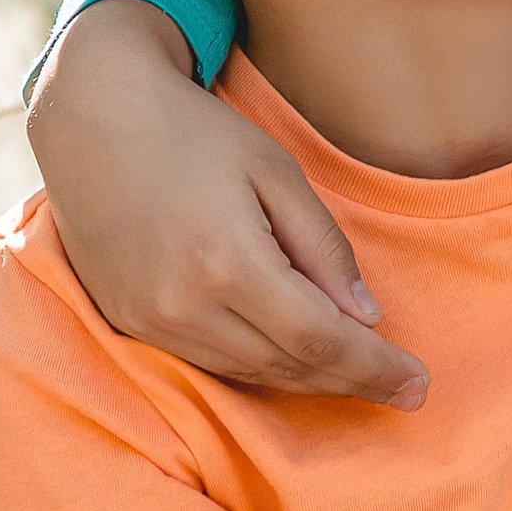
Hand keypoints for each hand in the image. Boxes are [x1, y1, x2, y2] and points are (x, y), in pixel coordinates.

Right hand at [28, 2, 428, 402]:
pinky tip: (294, 358)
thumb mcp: (277, 173)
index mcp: (229, 263)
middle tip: (406, 391)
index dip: (374, 368)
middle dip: (353, 382)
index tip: (418, 385)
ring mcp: (151, 320)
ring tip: (359, 375)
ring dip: (309, 380)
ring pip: (249, 373)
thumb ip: (325, 249)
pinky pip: (209, 362)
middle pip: (288, 367)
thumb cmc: (195, 134)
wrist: (93, 118)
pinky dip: (259, 365)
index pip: (321, 341)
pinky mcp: (128, 322)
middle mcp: (185, 306)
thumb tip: (366, 319)